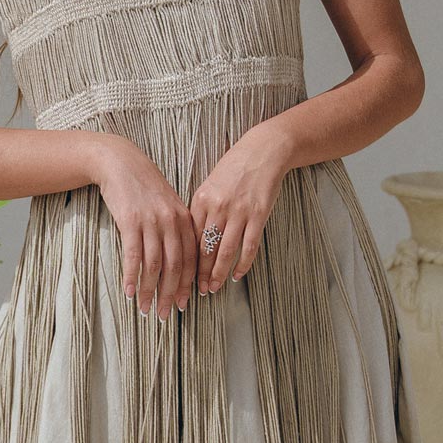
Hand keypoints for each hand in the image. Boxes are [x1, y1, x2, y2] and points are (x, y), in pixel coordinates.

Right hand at [92, 136, 197, 320]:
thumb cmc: (143, 187)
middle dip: (169, 293)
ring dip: (149, 290)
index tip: (182, 304)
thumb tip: (176, 261)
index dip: (187, 284)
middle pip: (174, 266)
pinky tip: (129, 292)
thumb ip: (175, 229)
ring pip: (154, 265)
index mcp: (184, 219)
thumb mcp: (166, 205)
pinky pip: (134, 255)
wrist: (120, 163)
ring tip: (145, 308)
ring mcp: (151, 221)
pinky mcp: (130, 221)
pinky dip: (132, 276)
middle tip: (164, 314)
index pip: (190, 258)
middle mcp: (171, 222)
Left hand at [189, 125, 289, 294]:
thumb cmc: (233, 169)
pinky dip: (243, 264)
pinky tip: (237, 275)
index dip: (184, 260)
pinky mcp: (258, 214)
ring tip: (213, 288)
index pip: (189, 238)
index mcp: (201, 200)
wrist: (262, 151)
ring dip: (218, 273)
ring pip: (225, 251)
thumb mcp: (209, 186)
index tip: (180, 276)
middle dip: (198, 273)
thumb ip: (201, 211)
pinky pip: (249, 246)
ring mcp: (239, 211)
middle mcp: (217, 207)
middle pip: (204, 248)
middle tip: (196, 291)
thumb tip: (190, 239)